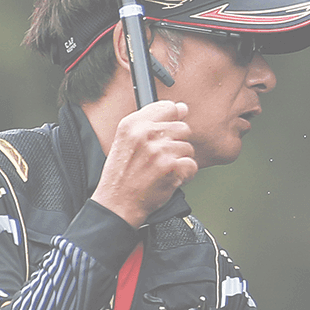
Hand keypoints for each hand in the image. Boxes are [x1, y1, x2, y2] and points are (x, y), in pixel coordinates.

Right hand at [91, 100, 197, 225]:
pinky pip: (192, 165)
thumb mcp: (127, 140)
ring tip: (162, 169)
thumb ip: (154, 122)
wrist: (117, 202)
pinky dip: (185, 174)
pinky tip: (170, 178)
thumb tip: (182, 107)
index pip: (168, 107)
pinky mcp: (171, 168)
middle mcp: (146, 134)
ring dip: (180, 160)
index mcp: (133, 124)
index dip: (172, 120)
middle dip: (177, 144)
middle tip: (161, 157)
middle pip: (183, 128)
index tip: (166, 131)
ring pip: (188, 147)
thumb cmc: (123, 173)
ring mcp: (160, 151)